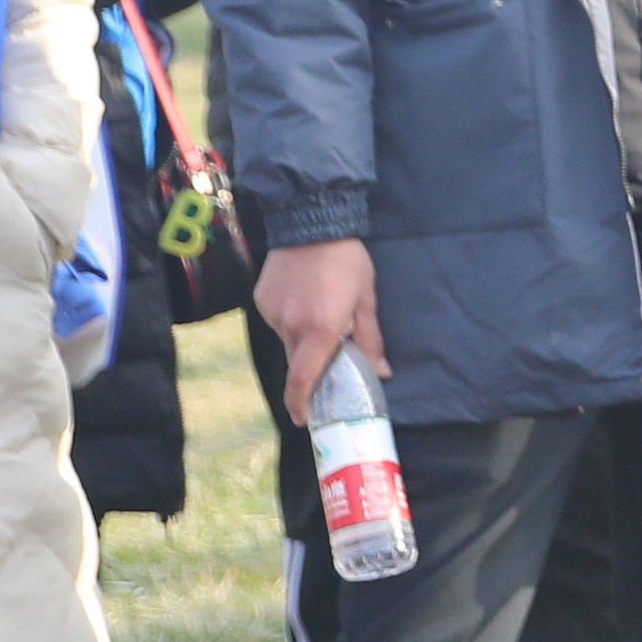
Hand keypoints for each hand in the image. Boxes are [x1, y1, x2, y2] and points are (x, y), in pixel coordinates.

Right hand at [253, 236, 379, 415]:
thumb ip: (370, 340)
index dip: (300, 404)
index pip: (303, 380)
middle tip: (330, 354)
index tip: (303, 419)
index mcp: (319, 330)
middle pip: (298, 361)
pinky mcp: (260, 300)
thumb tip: (381, 371)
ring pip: (288, 339)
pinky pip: (278, 320)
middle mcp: (290, 326)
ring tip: (322, 308)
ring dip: (304, 336)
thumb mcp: (366, 301)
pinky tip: (306, 297)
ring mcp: (272, 313)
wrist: (311, 223)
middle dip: (312, 365)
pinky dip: (292, 319)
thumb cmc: (347, 262)